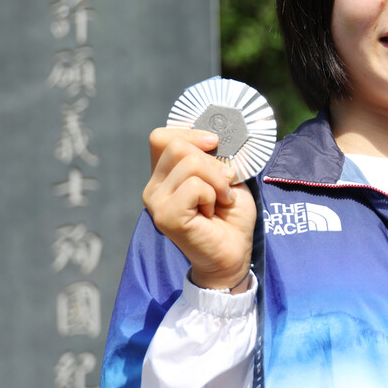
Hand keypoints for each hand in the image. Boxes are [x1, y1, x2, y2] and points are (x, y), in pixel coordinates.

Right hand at [142, 127, 255, 291]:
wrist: (234, 253)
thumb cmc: (230, 216)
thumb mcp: (225, 176)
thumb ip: (213, 156)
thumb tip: (213, 136)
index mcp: (164, 175)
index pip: (162, 137)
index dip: (191, 134)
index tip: (215, 144)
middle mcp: (154, 187)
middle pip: (177, 145)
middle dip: (211, 161)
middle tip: (223, 186)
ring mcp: (156, 202)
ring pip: (189, 163)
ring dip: (217, 181)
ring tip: (220, 201)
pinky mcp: (166, 216)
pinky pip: (194, 186)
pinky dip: (212, 195)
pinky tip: (212, 212)